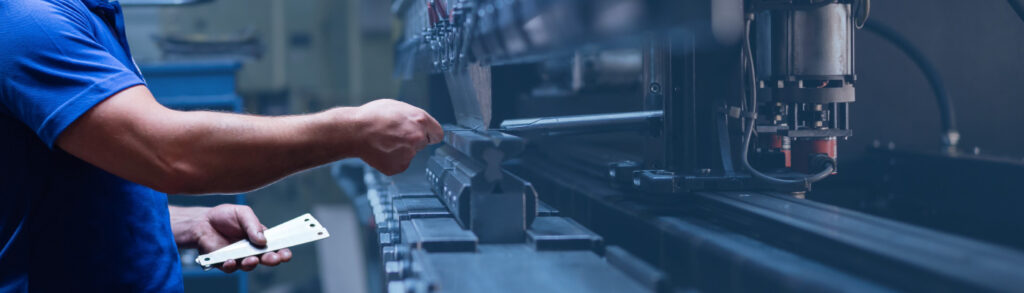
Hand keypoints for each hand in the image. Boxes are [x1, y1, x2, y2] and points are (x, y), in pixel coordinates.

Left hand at [170, 204, 291, 272]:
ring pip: (249, 266)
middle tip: (274, 258)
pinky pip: (230, 268)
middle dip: (272, 260)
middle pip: (265, 258)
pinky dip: (231, 266)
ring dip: (252, 264)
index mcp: (259, 237)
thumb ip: (253, 225)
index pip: (275, 246)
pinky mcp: (224, 263)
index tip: (286, 253)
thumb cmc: (224, 216)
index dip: (282, 251)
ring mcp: (238, 257)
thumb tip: (262, 239)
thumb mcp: (242, 213)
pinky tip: (231, 261)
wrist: (202, 222)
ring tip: (252, 259)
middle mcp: (251, 249)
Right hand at [351, 99, 443, 174]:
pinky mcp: (399, 166)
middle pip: (423, 143)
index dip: (430, 134)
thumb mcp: (397, 107)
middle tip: (395, 135)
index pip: (438, 134)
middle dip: (413, 140)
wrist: (353, 131)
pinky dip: (393, 159)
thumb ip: (413, 117)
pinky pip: (400, 163)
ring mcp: (409, 153)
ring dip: (401, 149)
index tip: (426, 135)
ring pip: (410, 153)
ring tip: (384, 141)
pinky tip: (381, 151)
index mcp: (420, 120)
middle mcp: (418, 137)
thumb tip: (420, 123)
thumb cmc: (372, 116)